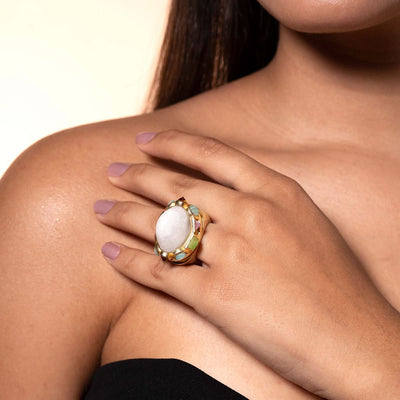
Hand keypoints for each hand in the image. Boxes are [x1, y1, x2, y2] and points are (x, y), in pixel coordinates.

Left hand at [95, 130, 399, 398]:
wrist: (355, 338)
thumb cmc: (336, 281)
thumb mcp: (306, 220)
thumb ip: (265, 198)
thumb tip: (225, 189)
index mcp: (275, 192)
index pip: (212, 155)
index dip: (172, 144)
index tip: (144, 139)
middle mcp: (249, 215)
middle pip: (177, 186)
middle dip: (137, 176)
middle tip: (111, 171)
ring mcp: (231, 255)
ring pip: (161, 226)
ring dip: (123, 214)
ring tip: (100, 207)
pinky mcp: (215, 297)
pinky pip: (159, 273)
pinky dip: (129, 262)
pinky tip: (110, 252)